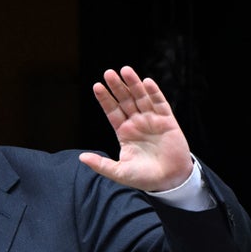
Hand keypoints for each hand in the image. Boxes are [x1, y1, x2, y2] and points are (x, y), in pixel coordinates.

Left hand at [79, 66, 193, 191]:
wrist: (169, 181)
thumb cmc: (143, 177)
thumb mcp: (119, 172)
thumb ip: (101, 164)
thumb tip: (81, 157)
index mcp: (124, 132)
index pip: (112, 111)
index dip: (105, 99)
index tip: (97, 86)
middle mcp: (137, 123)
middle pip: (125, 100)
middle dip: (117, 87)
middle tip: (108, 73)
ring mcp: (152, 120)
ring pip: (141, 98)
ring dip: (134, 84)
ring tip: (125, 70)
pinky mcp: (168, 122)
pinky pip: (160, 104)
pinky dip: (154, 93)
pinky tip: (147, 82)